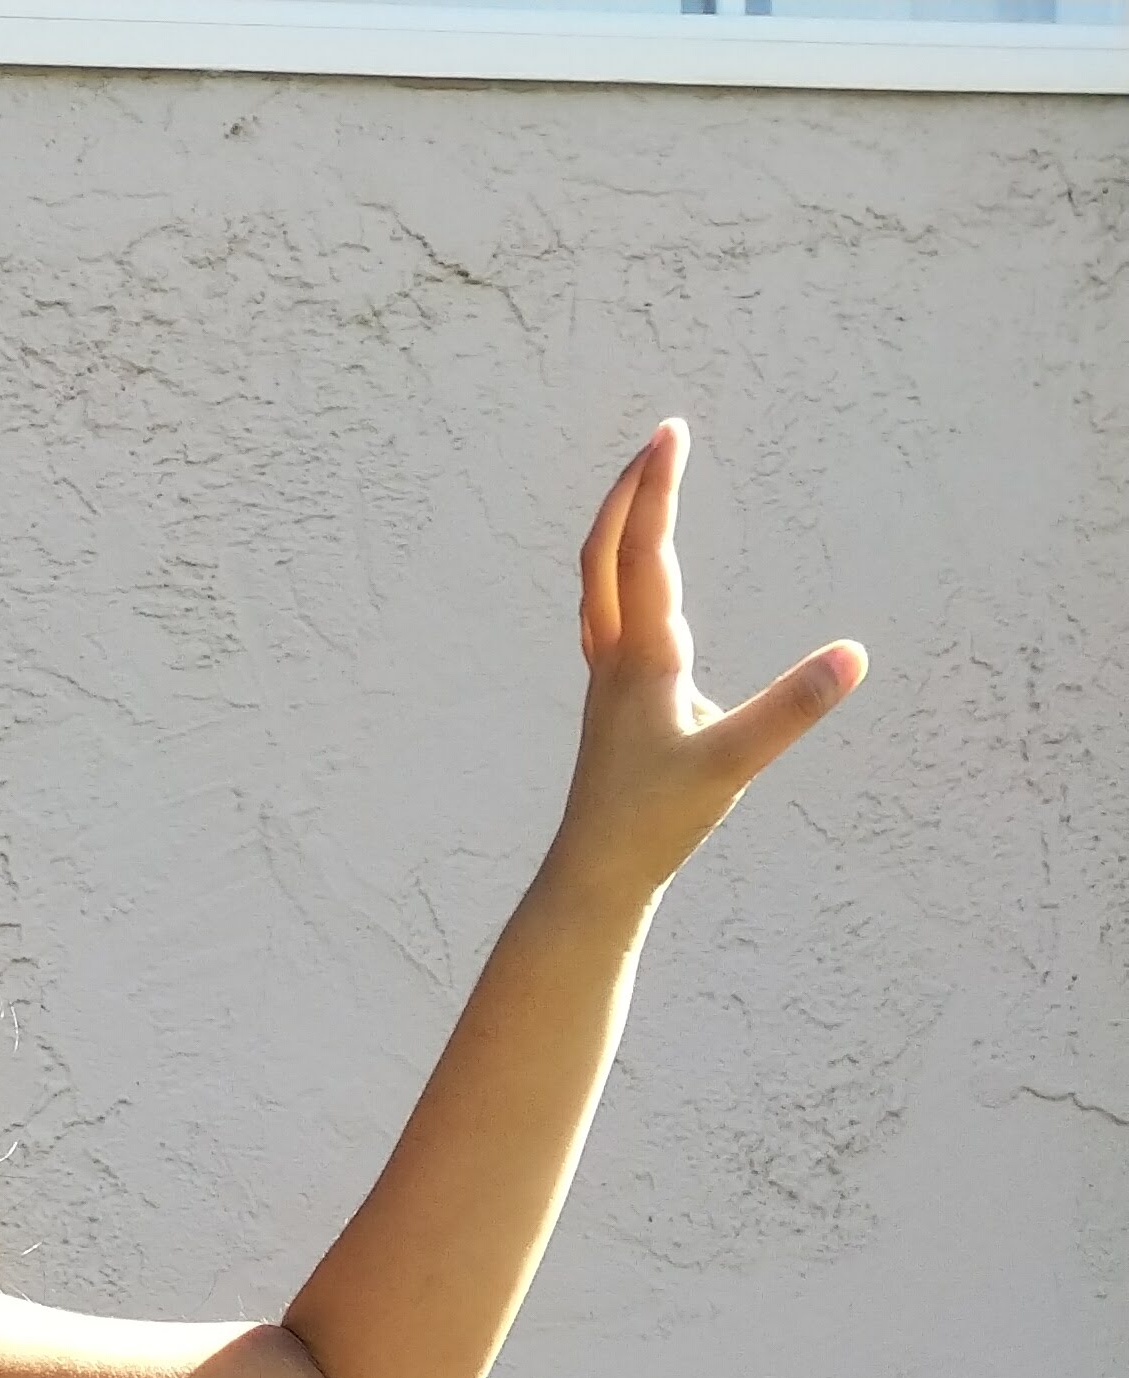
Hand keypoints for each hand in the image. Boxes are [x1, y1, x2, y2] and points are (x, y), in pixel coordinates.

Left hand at [548, 421, 865, 909]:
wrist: (594, 877)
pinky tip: (636, 585)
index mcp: (642, 658)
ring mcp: (606, 681)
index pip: (644, 551)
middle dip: (631, 491)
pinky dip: (617, 580)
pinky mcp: (610, 704)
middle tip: (661, 439)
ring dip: (618, 529)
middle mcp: (614, 658)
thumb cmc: (654, 824)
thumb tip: (854, 657)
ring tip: (645, 488)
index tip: (671, 431)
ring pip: (597, 585)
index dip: (656, 488)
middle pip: (605, 553)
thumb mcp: (733, 764)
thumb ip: (793, 709)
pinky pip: (605, 619)